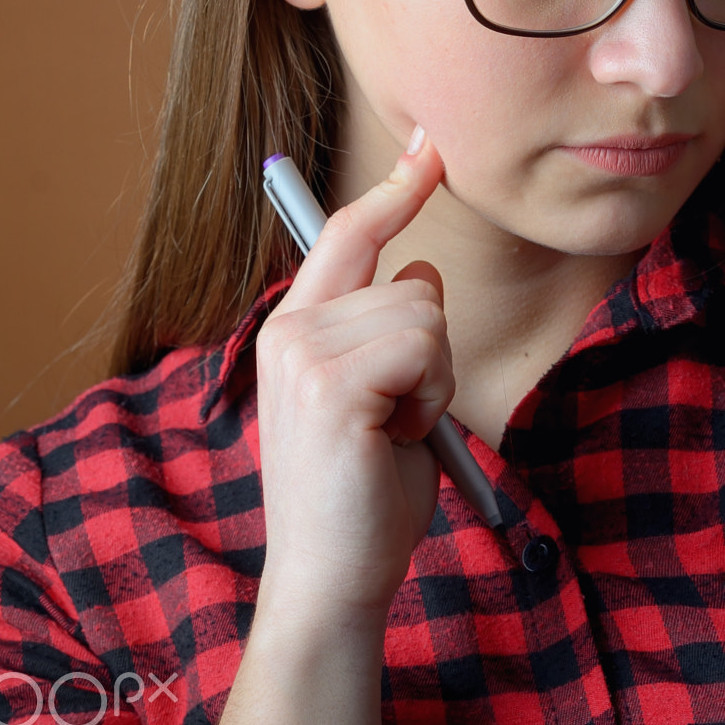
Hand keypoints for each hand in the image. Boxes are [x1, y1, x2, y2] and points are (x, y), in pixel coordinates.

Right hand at [252, 128, 450, 623]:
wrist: (334, 576)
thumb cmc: (365, 494)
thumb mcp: (388, 396)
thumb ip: (396, 333)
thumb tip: (421, 270)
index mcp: (294, 329)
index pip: (347, 235)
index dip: (394, 190)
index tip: (432, 147)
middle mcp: (288, 331)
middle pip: (410, 283)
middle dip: (435, 352)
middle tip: (402, 415)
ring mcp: (302, 356)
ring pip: (425, 317)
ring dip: (435, 380)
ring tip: (395, 431)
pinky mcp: (330, 385)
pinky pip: (425, 349)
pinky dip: (432, 397)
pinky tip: (397, 438)